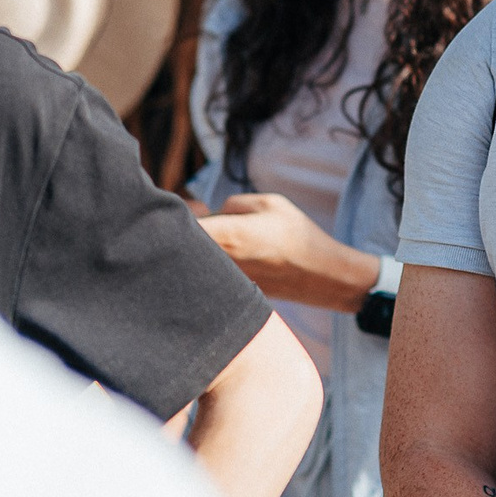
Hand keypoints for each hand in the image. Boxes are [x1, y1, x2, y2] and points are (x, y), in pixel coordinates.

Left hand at [192, 192, 378, 310]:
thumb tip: (213, 214)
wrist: (322, 278)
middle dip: (183, 231)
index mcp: (224, 235)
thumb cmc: (298, 237)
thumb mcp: (268, 203)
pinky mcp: (231, 293)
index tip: (188, 206)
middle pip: (180, 246)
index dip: (173, 213)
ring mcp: (223, 282)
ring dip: (199, 249)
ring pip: (195, 263)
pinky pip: (209, 275)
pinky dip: (212, 264)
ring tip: (228, 238)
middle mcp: (218, 263)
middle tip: (203, 218)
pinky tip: (236, 255)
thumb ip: (231, 204)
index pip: (177, 225)